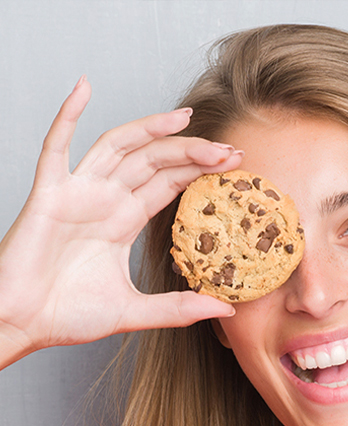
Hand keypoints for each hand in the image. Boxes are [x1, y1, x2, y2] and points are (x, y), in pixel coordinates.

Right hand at [0, 77, 241, 368]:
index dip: (200, 171)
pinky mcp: (47, 194)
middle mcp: (104, 201)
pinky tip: (83, 89)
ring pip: (118, 147)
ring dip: (150, 129)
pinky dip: (67, 115)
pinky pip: (55, 146)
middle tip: (228, 150)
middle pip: (153, 161)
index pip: (169, 184)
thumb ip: (179, 309)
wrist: (20, 324)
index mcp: (124, 221)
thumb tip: (225, 311)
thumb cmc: (65, 316)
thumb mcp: (134, 311)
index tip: (235, 165)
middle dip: (190, 151)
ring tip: (185, 118)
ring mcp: (76, 193)